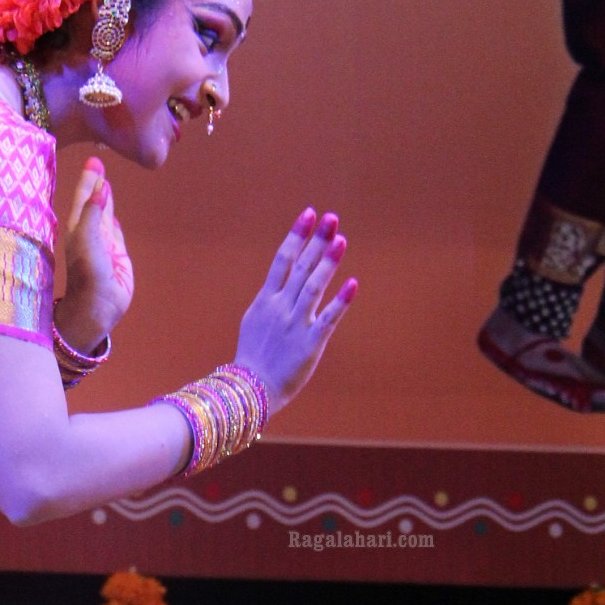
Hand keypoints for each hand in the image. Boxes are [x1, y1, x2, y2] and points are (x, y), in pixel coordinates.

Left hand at [54, 156, 133, 356]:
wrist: (97, 307)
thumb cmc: (87, 273)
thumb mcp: (87, 239)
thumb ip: (94, 212)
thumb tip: (101, 187)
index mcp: (78, 227)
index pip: (83, 196)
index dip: (88, 179)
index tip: (93, 160)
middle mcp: (90, 232)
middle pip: (93, 201)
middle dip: (95, 183)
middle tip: (97, 162)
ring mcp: (104, 243)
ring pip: (105, 214)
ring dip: (105, 198)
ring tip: (105, 182)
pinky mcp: (117, 255)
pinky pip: (115, 231)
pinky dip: (113, 219)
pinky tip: (112, 212)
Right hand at [235, 208, 357, 413]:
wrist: (251, 390)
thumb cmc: (253, 357)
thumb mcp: (254, 321)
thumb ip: (270, 300)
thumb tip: (279, 281)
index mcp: (266, 300)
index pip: (282, 260)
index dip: (297, 236)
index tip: (309, 214)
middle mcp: (280, 308)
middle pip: (301, 267)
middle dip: (316, 241)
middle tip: (331, 218)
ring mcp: (295, 324)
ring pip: (313, 286)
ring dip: (327, 262)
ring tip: (341, 239)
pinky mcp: (310, 344)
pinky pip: (328, 319)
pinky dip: (340, 301)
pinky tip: (353, 284)